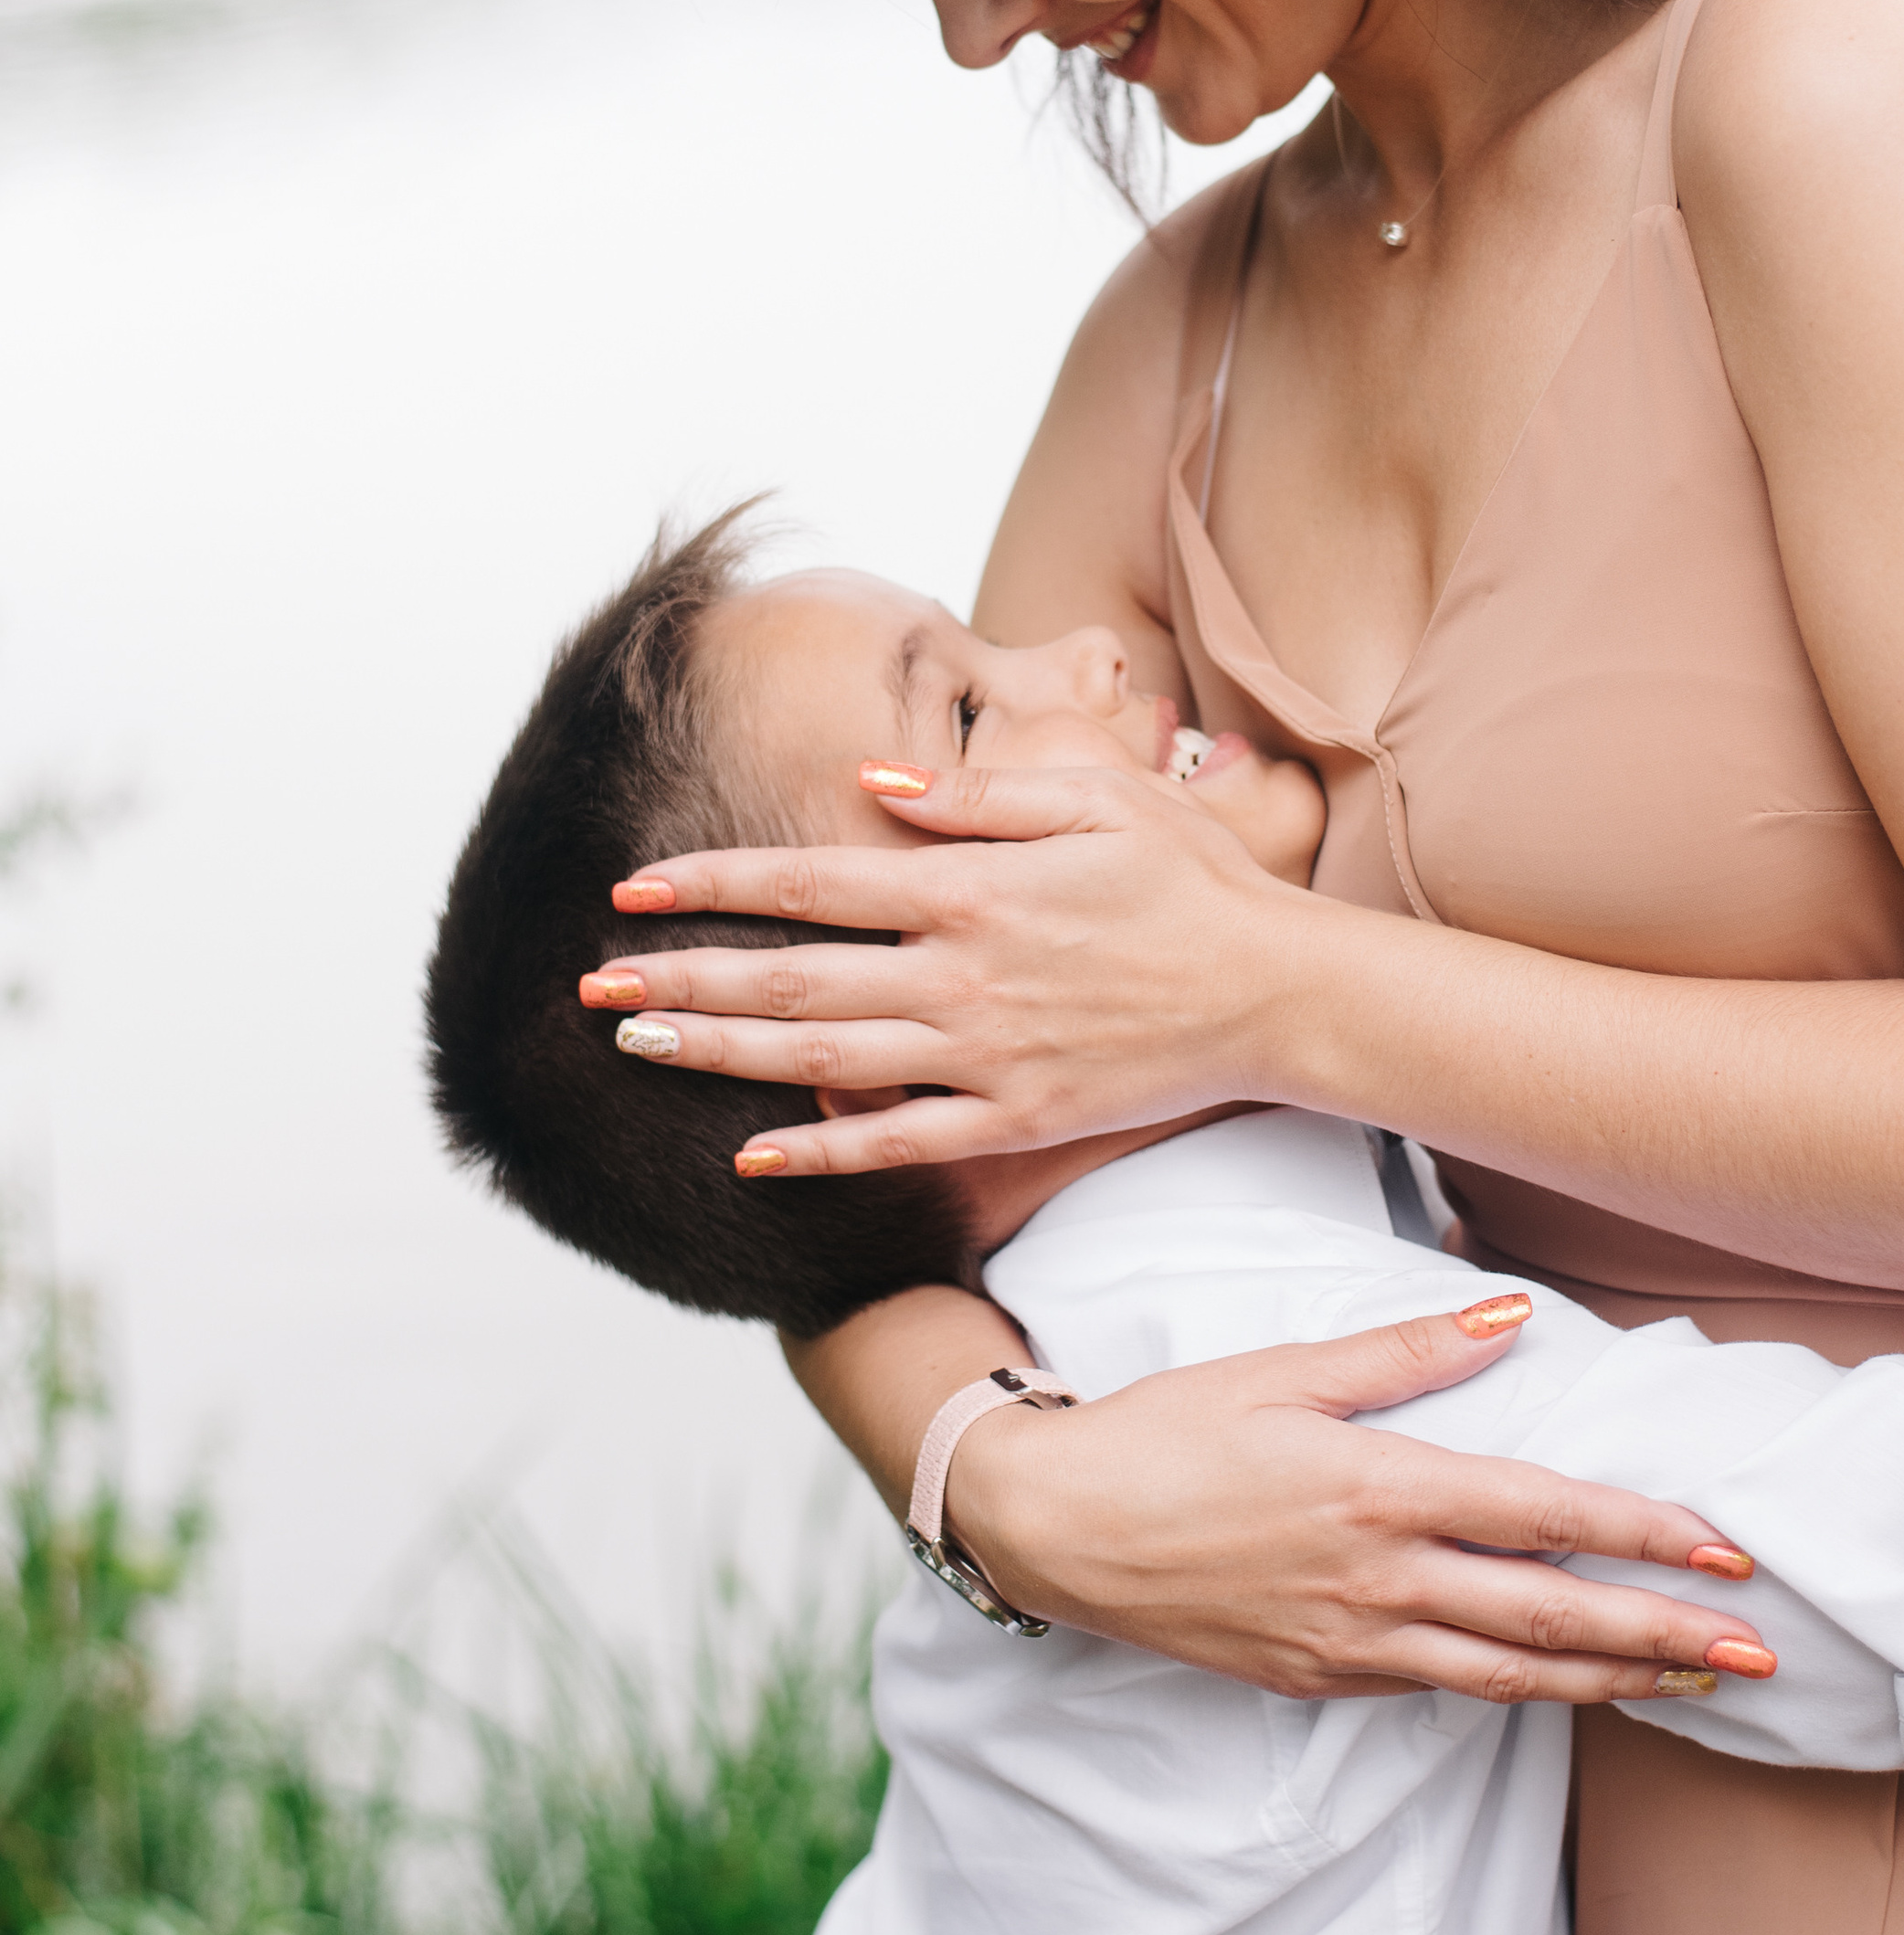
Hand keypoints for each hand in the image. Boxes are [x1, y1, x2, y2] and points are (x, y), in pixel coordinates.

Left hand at [585, 760, 1316, 1171]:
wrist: (1279, 992)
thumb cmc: (1191, 880)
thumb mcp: (1095, 798)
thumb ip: (977, 795)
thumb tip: (872, 781)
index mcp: (971, 887)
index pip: (811, 882)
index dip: (713, 885)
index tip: (634, 889)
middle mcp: (962, 974)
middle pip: (791, 981)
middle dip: (682, 982)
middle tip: (593, 987)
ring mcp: (985, 1055)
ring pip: (823, 1064)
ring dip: (721, 1058)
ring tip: (638, 1049)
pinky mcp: (1015, 1119)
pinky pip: (900, 1143)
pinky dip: (823, 1153)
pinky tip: (751, 1154)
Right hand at [941, 1301, 1772, 1705]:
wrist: (1053, 1526)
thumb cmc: (1166, 1431)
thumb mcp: (1285, 1369)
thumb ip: (1410, 1351)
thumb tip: (1516, 1315)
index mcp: (1377, 1487)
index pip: (1542, 1516)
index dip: (1644, 1535)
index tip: (1726, 1551)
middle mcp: (1377, 1578)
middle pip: (1551, 1618)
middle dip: (1665, 1636)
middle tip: (1760, 1654)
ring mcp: (1350, 1642)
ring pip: (1510, 1676)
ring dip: (1612, 1681)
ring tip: (1694, 1685)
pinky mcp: (1318, 1680)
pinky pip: (1442, 1693)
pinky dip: (1523, 1693)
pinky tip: (1568, 1686)